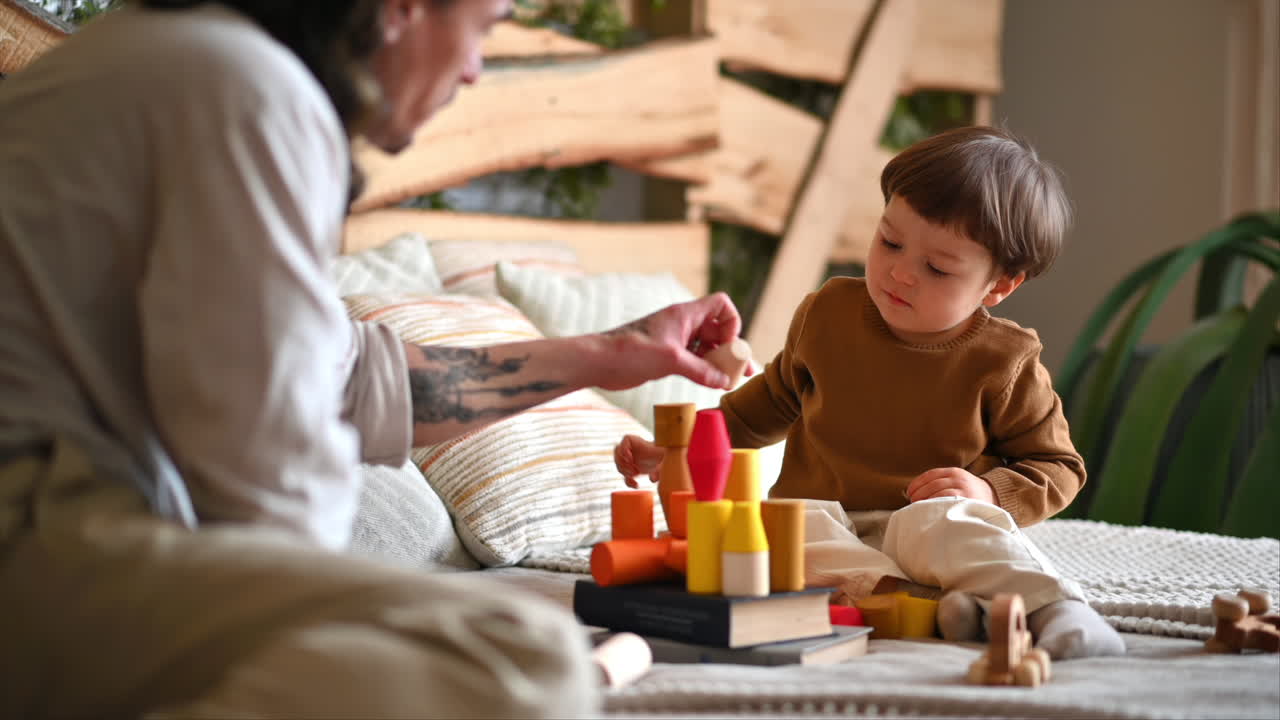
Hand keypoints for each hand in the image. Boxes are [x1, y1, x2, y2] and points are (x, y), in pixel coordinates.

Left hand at [594, 292, 744, 390]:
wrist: (600, 362)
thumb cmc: (631, 351)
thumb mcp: (671, 360)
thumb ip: (701, 370)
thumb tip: (724, 381)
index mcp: (685, 315)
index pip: (720, 305)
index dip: (731, 323)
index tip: (728, 345)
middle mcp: (683, 325)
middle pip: (718, 330)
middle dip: (730, 349)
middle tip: (742, 371)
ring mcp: (676, 341)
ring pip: (707, 347)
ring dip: (720, 363)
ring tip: (731, 382)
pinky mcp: (668, 357)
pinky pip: (694, 360)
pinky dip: (705, 370)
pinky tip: (712, 384)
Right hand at [614, 434, 665, 487]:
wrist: (668, 465)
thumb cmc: (666, 457)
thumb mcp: (665, 457)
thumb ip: (660, 465)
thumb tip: (653, 479)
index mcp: (639, 442)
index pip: (626, 439)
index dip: (625, 449)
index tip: (631, 459)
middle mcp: (633, 450)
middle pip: (617, 453)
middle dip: (623, 463)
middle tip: (634, 470)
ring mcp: (630, 460)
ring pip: (619, 465)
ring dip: (625, 472)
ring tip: (636, 476)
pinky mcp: (632, 470)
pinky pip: (624, 476)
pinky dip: (628, 482)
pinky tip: (637, 485)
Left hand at [905, 467, 995, 503]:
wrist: (994, 498)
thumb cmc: (969, 493)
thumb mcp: (957, 482)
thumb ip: (940, 484)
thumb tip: (912, 494)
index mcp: (954, 472)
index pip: (930, 475)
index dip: (917, 484)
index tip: (909, 493)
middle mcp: (959, 478)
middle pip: (932, 484)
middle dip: (919, 494)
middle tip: (913, 504)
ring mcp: (964, 490)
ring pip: (939, 493)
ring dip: (926, 501)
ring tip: (919, 509)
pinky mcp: (968, 501)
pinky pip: (948, 502)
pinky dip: (937, 506)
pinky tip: (932, 512)